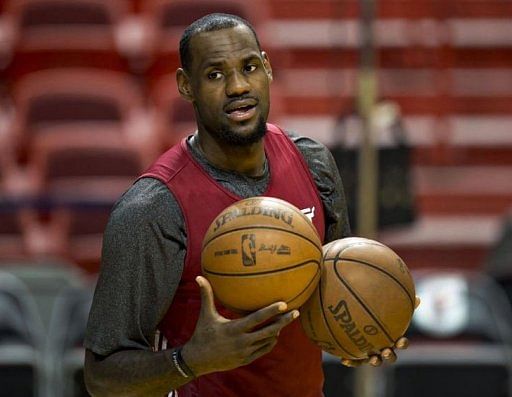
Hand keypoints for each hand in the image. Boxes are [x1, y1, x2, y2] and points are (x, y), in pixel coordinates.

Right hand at [181, 276, 298, 375]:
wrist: (198, 360)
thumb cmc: (202, 334)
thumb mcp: (205, 314)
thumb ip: (206, 295)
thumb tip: (198, 276)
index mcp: (235, 329)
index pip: (257, 318)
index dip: (271, 311)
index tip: (284, 304)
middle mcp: (243, 341)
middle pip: (269, 331)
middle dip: (284, 322)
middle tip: (296, 312)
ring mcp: (246, 352)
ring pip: (269, 341)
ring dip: (278, 331)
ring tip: (285, 320)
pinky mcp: (246, 360)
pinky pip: (264, 350)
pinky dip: (270, 342)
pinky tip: (274, 334)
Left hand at [340, 296, 420, 367]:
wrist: (358, 320)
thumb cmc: (379, 313)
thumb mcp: (389, 307)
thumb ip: (402, 303)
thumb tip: (418, 297)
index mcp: (392, 338)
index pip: (401, 343)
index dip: (402, 343)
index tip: (401, 340)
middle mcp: (383, 348)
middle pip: (390, 356)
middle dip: (389, 355)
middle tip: (385, 351)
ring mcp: (371, 353)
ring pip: (375, 361)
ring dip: (375, 361)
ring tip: (372, 358)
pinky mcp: (358, 356)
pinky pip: (355, 361)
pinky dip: (351, 362)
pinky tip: (344, 360)